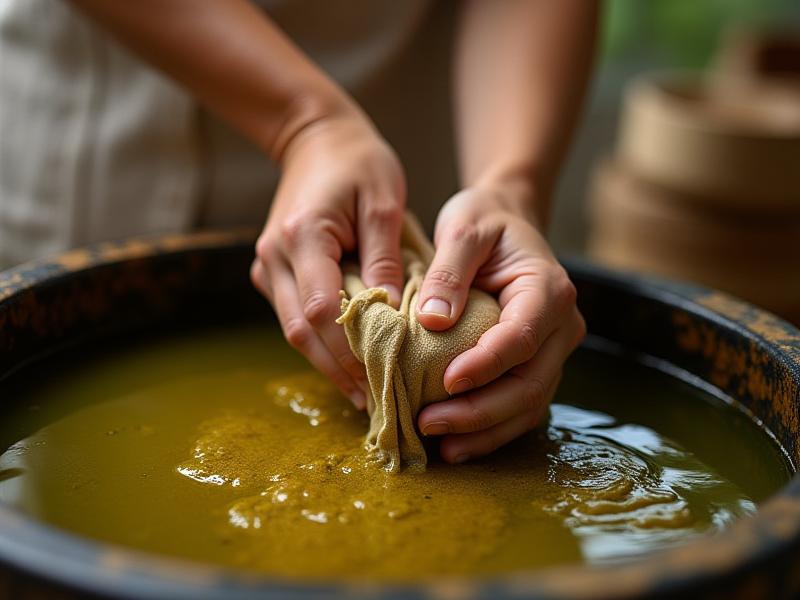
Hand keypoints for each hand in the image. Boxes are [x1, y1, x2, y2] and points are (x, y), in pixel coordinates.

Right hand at [251, 108, 405, 409]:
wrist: (315, 140)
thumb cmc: (359, 163)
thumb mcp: (384, 201)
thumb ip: (386, 257)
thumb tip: (393, 313)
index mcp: (303, 236)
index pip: (323, 308)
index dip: (351, 349)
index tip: (385, 376)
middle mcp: (275, 256)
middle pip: (303, 330)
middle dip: (339, 370)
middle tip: (376, 402)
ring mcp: (268, 266)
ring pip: (295, 331)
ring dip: (328, 364)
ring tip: (366, 394)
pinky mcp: (272, 272)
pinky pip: (295, 318)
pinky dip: (321, 344)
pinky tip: (349, 364)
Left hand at [415, 183, 585, 462]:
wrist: (507, 221)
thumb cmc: (485, 221)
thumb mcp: (463, 229)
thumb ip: (448, 271)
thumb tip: (432, 321)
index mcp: (548, 290)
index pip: (520, 338)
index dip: (485, 365)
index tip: (445, 382)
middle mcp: (560, 327)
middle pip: (529, 384)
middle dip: (479, 412)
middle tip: (427, 422)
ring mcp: (553, 351)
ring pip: (529, 405)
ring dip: (485, 431)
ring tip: (442, 447)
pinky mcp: (538, 366)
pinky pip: (522, 407)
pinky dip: (492, 429)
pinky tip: (458, 442)